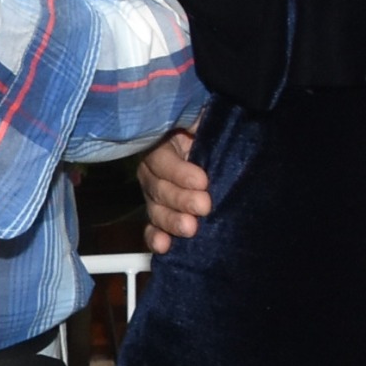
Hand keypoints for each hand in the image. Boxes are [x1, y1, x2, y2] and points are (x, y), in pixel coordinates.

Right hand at [138, 124, 211, 239]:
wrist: (214, 145)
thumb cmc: (207, 129)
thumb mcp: (201, 118)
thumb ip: (197, 121)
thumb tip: (199, 125)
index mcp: (160, 143)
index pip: (162, 160)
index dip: (180, 172)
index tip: (202, 180)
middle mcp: (152, 170)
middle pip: (158, 188)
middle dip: (181, 200)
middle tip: (203, 206)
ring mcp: (154, 194)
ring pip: (155, 210)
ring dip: (171, 222)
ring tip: (190, 229)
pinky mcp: (161, 212)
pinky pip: (153, 227)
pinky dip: (157, 238)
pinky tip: (165, 246)